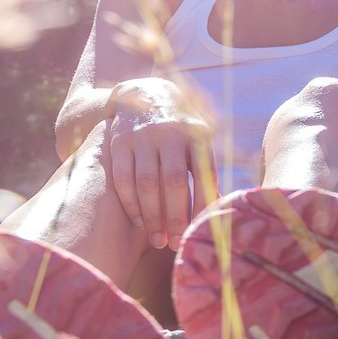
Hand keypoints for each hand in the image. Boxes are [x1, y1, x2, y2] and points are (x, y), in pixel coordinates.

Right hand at [105, 77, 218, 249]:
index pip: (204, 175)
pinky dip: (131, 204)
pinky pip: (123, 178)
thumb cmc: (180, 131)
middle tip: (177, 244)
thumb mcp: (198, 141)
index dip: (202, 205)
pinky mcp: (119, 142)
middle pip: (174, 182)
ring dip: (152, 216)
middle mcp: (170, 134)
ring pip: (147, 183)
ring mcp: (143, 137)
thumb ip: (207, 171)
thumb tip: (218, 208)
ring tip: (158, 241)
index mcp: (197, 135)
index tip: (200, 231)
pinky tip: (139, 222)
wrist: (144, 94)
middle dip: (176, 217)